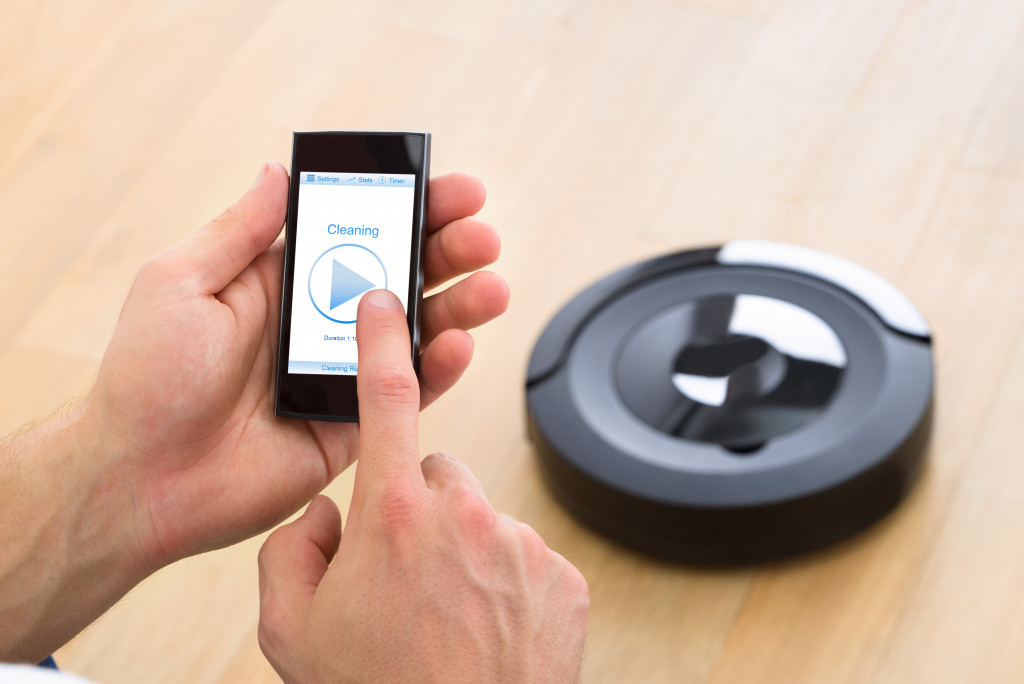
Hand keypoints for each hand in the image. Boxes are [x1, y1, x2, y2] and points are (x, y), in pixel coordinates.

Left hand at [81, 162, 508, 567]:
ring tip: (491, 287)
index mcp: (282, 281)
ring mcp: (341, 374)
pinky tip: (460, 344)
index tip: (450, 190)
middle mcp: (319, 322)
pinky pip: (408, 393)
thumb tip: (279, 173)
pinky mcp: (353, 425)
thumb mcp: (181, 283)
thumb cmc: (147, 378)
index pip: (359, 232)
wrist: (141, 478)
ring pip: (417, 331)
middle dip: (448, 251)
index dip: (409, 210)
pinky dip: (440, 369)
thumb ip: (240, 230)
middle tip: (482, 237)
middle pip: (401, 276)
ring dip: (459, 305)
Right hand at [257, 291, 588, 682]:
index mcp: (391, 515)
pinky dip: (503, 581)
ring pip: (480, 519)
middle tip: (403, 573)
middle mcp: (462, 516)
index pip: (387, 398)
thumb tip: (322, 518)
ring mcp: (519, 545)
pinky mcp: (561, 575)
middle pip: (434, 474)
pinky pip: (523, 556)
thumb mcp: (292, 630)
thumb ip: (291, 552)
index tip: (385, 301)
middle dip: (415, 508)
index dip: (382, 341)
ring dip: (461, 550)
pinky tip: (484, 627)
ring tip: (445, 612)